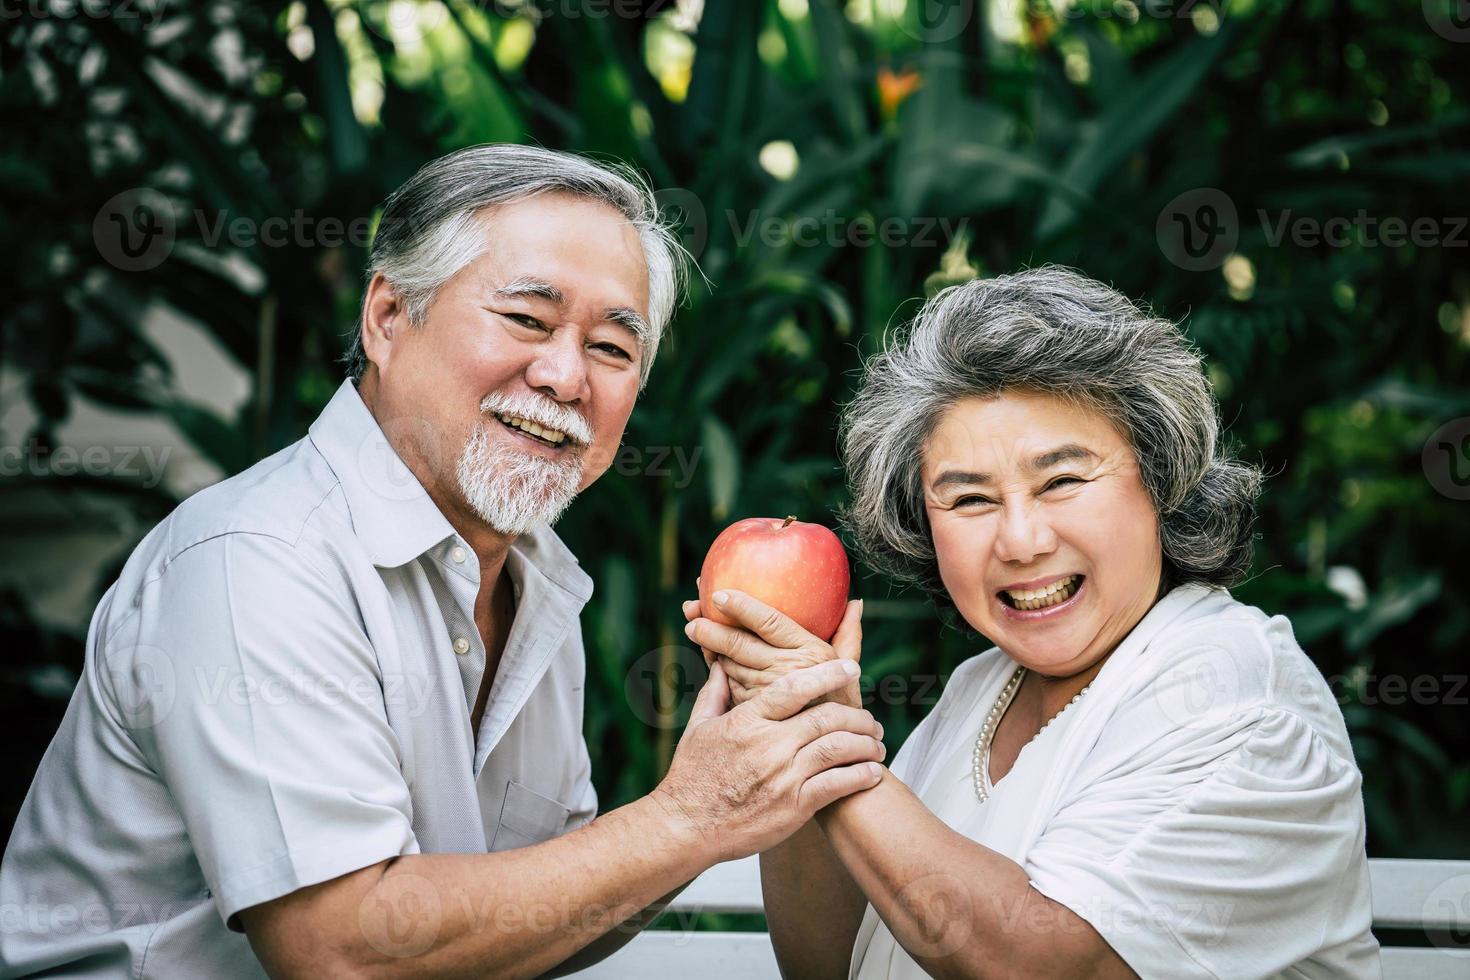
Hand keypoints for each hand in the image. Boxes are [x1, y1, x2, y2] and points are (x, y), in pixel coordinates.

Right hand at [651, 658, 885, 862]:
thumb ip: (715, 693)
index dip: (827, 675)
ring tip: (877, 744)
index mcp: (748, 721)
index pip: (795, 688)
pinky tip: (871, 772)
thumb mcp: (698, 728)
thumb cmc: (691, 776)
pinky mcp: (794, 807)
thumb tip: (720, 665)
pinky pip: (837, 785)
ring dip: (866, 744)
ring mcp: (783, 777)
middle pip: (827, 718)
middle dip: (857, 716)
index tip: (851, 669)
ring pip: (838, 749)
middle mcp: (769, 745)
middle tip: (871, 720)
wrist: (686, 827)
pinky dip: (860, 776)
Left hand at [682, 588, 863, 709]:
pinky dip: (717, 671)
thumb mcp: (848, 672)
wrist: (833, 759)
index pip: (769, 622)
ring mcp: (767, 694)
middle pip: (740, 644)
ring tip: (695, 629)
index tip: (720, 594)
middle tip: (691, 614)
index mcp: (810, 653)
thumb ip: (849, 636)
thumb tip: (856, 602)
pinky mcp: (753, 712)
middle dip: (712, 627)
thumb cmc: (840, 706)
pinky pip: (728, 687)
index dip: (743, 606)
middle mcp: (788, 672)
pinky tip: (710, 658)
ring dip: (710, 647)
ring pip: (730, 665)